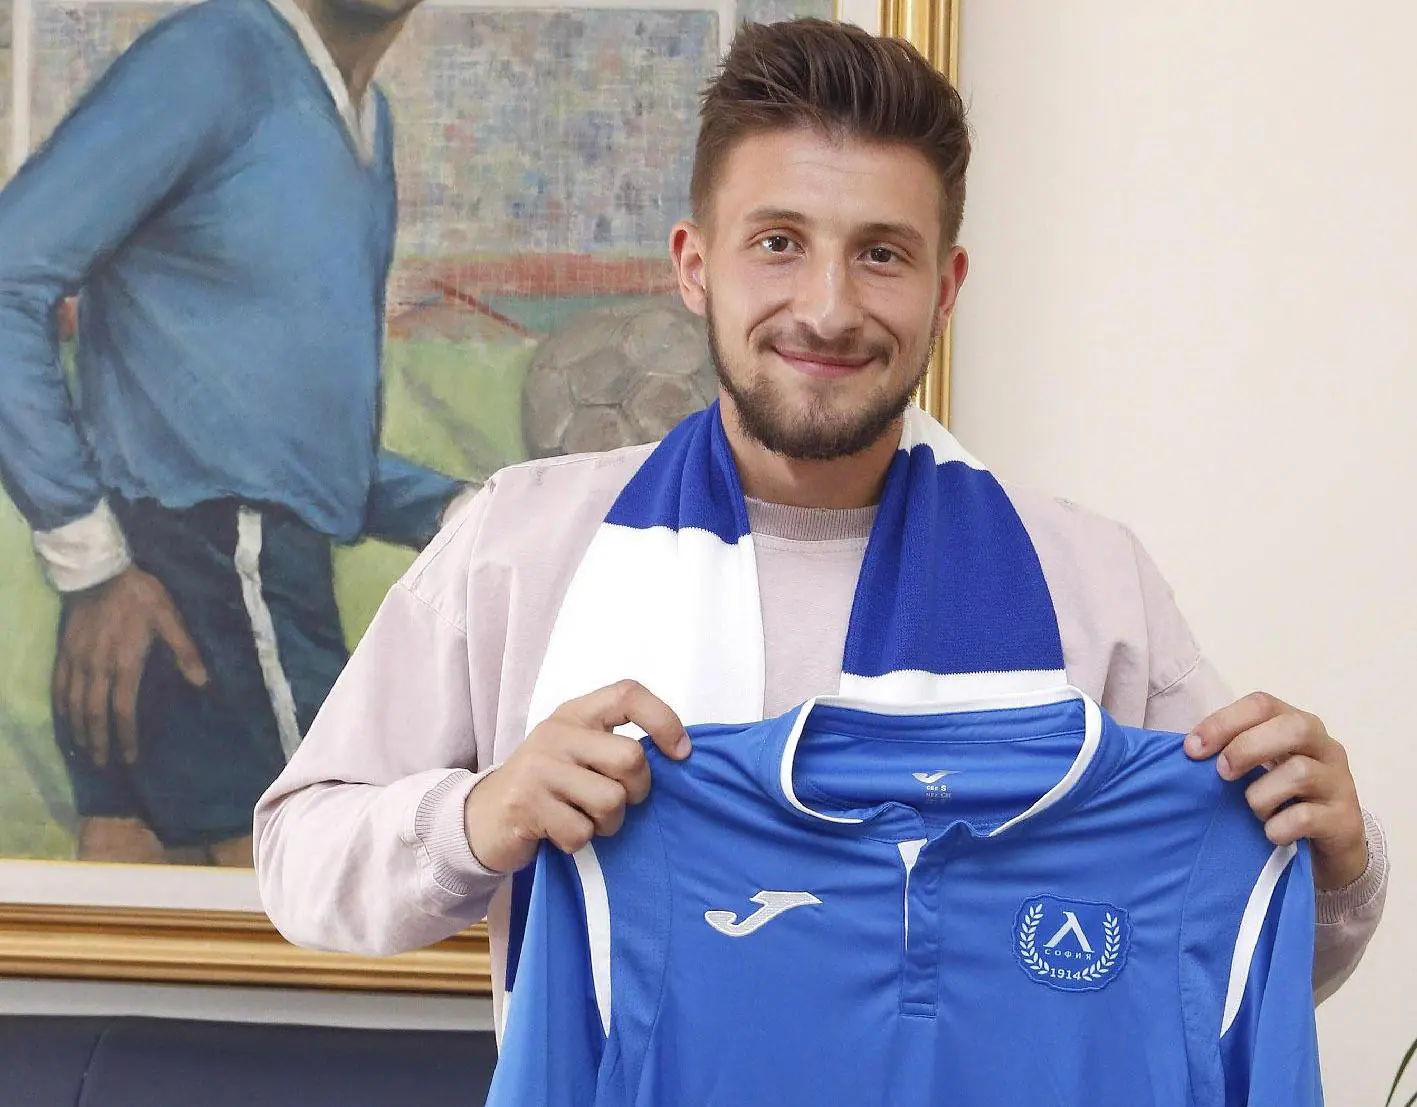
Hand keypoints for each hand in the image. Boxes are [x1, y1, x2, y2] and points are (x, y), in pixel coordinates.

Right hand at [54, 566, 208, 767]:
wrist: (99, 572)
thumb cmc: (140, 595)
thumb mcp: (170, 618)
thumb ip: (185, 651)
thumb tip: (203, 682)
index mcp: (125, 664)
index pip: (123, 710)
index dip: (125, 736)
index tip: (129, 757)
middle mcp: (97, 668)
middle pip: (95, 714)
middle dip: (98, 741)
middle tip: (101, 764)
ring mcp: (77, 661)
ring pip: (74, 704)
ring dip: (78, 729)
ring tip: (83, 749)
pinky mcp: (64, 651)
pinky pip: (59, 685)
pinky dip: (61, 707)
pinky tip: (64, 719)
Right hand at [463, 680, 690, 873]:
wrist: (482, 818)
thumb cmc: (545, 786)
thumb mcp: (575, 751)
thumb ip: (613, 746)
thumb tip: (676, 754)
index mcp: (574, 714)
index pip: (628, 694)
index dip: (663, 720)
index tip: (679, 753)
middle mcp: (556, 733)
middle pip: (630, 758)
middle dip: (636, 791)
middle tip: (617, 802)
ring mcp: (539, 767)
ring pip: (611, 801)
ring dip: (607, 823)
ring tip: (584, 819)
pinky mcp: (526, 804)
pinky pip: (581, 832)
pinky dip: (578, 842)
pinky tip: (559, 833)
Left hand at [1185, 691, 1366, 890]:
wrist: (1330, 845)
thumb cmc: (1284, 797)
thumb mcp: (1261, 767)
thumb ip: (1234, 750)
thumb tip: (1191, 748)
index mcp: (1299, 725)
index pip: (1263, 704)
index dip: (1223, 721)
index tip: (1192, 748)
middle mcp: (1325, 747)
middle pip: (1293, 728)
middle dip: (1247, 748)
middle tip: (1223, 773)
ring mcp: (1339, 783)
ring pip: (1299, 772)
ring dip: (1261, 795)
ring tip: (1256, 809)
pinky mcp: (1344, 819)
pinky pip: (1305, 817)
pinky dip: (1277, 827)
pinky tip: (1271, 832)